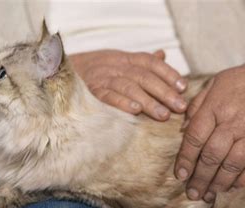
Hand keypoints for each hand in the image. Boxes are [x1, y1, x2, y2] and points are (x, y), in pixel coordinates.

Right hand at [70, 49, 187, 120]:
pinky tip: (135, 111)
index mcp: (124, 58)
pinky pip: (107, 96)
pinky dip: (121, 103)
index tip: (183, 86)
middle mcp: (114, 66)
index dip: (168, 73)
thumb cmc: (96, 70)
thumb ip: (140, 61)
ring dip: (148, 101)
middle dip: (164, 91)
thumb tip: (162, 54)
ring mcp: (101, 78)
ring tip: (163, 115)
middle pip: (143, 76)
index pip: (150, 62)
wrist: (60, 73)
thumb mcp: (117, 61)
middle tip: (180, 106)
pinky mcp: (90, 93)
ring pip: (129, 87)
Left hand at [175, 56, 244, 201]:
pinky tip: (230, 188)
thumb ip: (196, 107)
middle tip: (191, 193)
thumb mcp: (213, 85)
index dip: (185, 159)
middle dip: (200, 178)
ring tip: (207, 195)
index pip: (195, 138)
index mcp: (215, 107)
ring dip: (218, 183)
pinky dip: (242, 180)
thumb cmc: (240, 82)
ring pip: (232, 165)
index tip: (179, 175)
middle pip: (212, 156)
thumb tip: (182, 131)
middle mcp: (234, 122)